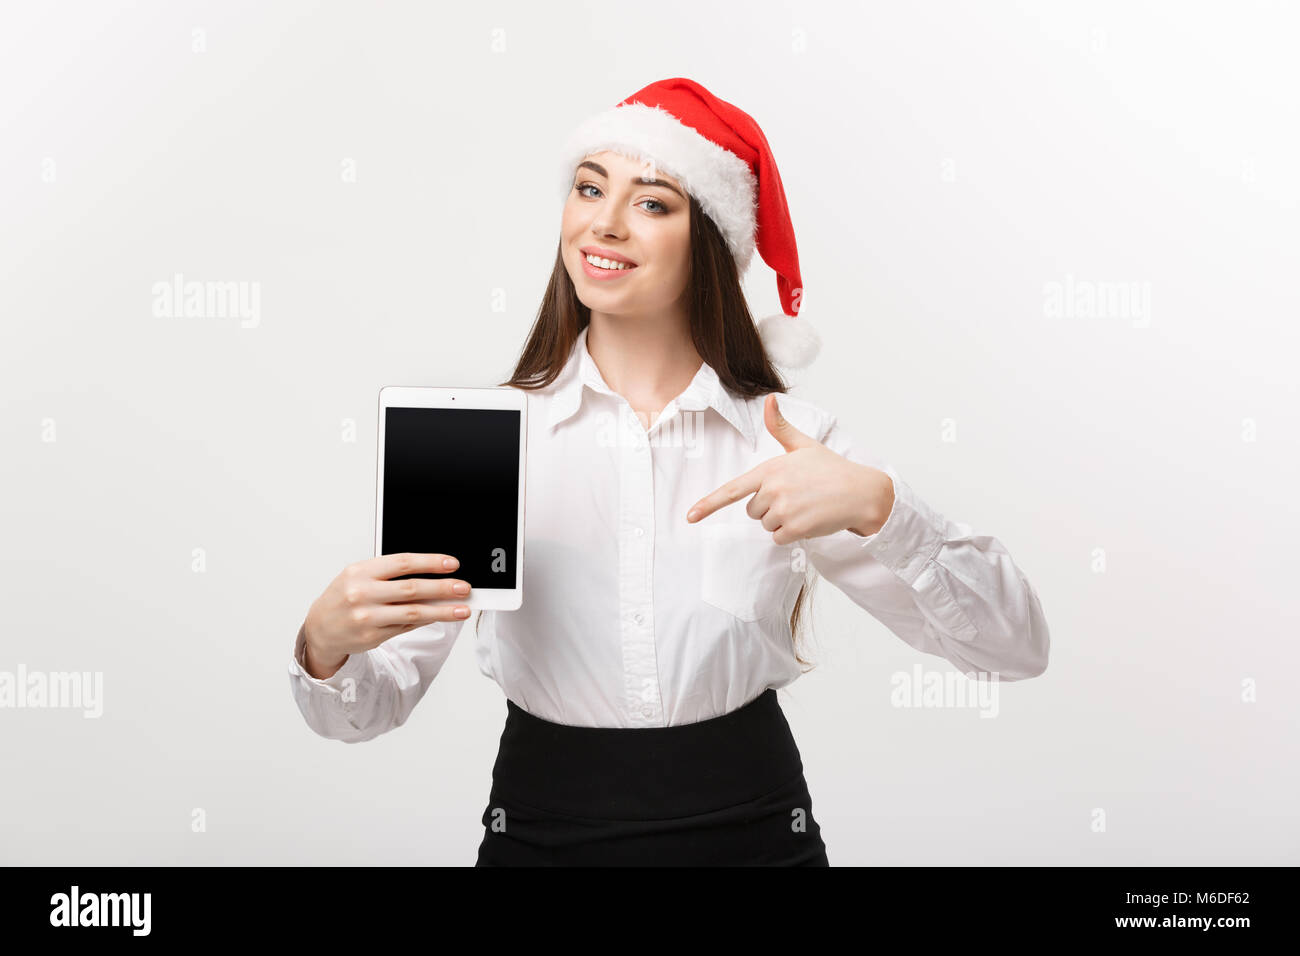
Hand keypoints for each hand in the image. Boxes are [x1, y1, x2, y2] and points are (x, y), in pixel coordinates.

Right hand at [301, 552, 472, 676]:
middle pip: (412, 589)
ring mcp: (367, 617)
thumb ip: (390, 574)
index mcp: (361, 572)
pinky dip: (426, 621)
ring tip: (462, 609)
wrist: (320, 628)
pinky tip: (441, 617)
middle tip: (464, 588)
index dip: (431, 562)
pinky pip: (406, 627)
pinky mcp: (372, 636)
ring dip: (442, 611)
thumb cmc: (344, 596)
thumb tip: (430, 574)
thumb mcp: (359, 576)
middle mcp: (362, 593)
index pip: (403, 563)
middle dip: (443, 588)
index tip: (452, 564)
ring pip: (413, 613)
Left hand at [685, 395, 894, 545]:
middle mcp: (773, 490)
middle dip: (770, 508)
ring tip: (805, 507)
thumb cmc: (832, 469)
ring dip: (782, 521)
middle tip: (796, 497)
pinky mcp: (796, 528)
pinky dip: (792, 534)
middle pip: (753, 511)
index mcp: (770, 469)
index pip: (733, 489)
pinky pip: (779, 538)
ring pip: (766, 526)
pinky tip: (810, 520)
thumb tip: (769, 399)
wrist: (861, 492)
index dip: (709, 504)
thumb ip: (780, 427)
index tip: (690, 516)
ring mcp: (784, 510)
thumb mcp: (804, 445)